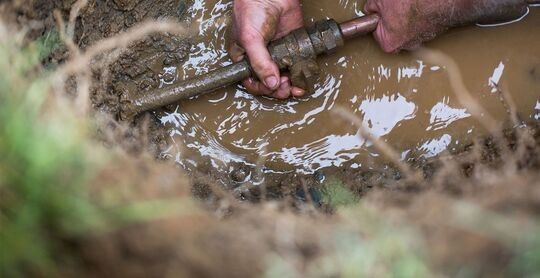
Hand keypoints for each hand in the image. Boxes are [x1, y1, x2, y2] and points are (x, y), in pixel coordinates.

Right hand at [229, 0, 305, 98]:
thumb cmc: (252, 11)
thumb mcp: (250, 39)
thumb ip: (259, 63)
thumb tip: (270, 84)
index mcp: (245, 58)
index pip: (252, 82)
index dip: (263, 88)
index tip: (273, 87)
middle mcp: (261, 58)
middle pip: (270, 83)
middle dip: (278, 89)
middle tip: (286, 88)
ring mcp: (277, 54)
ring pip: (284, 77)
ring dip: (290, 85)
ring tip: (295, 86)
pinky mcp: (291, 48)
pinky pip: (296, 65)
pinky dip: (300, 74)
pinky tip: (302, 78)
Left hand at [364, 0, 527, 52]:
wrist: (443, 1)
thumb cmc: (412, 3)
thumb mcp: (382, 0)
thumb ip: (371, 7)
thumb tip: (370, 8)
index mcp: (388, 43)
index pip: (375, 29)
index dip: (378, 14)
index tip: (381, 8)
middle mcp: (405, 46)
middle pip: (391, 26)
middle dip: (392, 14)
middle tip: (396, 3)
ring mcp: (420, 38)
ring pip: (406, 23)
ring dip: (407, 12)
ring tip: (409, 3)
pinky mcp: (432, 30)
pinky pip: (420, 20)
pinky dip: (420, 12)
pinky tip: (422, 5)